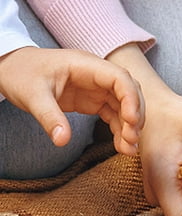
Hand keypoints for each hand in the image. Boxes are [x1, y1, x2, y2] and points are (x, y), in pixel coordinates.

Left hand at [0, 46, 143, 154]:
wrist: (12, 70)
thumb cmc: (21, 74)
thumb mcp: (32, 96)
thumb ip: (49, 117)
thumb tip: (62, 141)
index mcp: (85, 66)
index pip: (120, 78)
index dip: (131, 98)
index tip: (131, 121)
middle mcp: (97, 76)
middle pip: (129, 92)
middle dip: (135, 116)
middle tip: (131, 139)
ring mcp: (97, 89)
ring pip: (125, 106)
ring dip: (130, 127)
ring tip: (128, 149)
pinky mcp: (94, 101)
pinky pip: (114, 115)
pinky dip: (120, 130)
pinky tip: (122, 145)